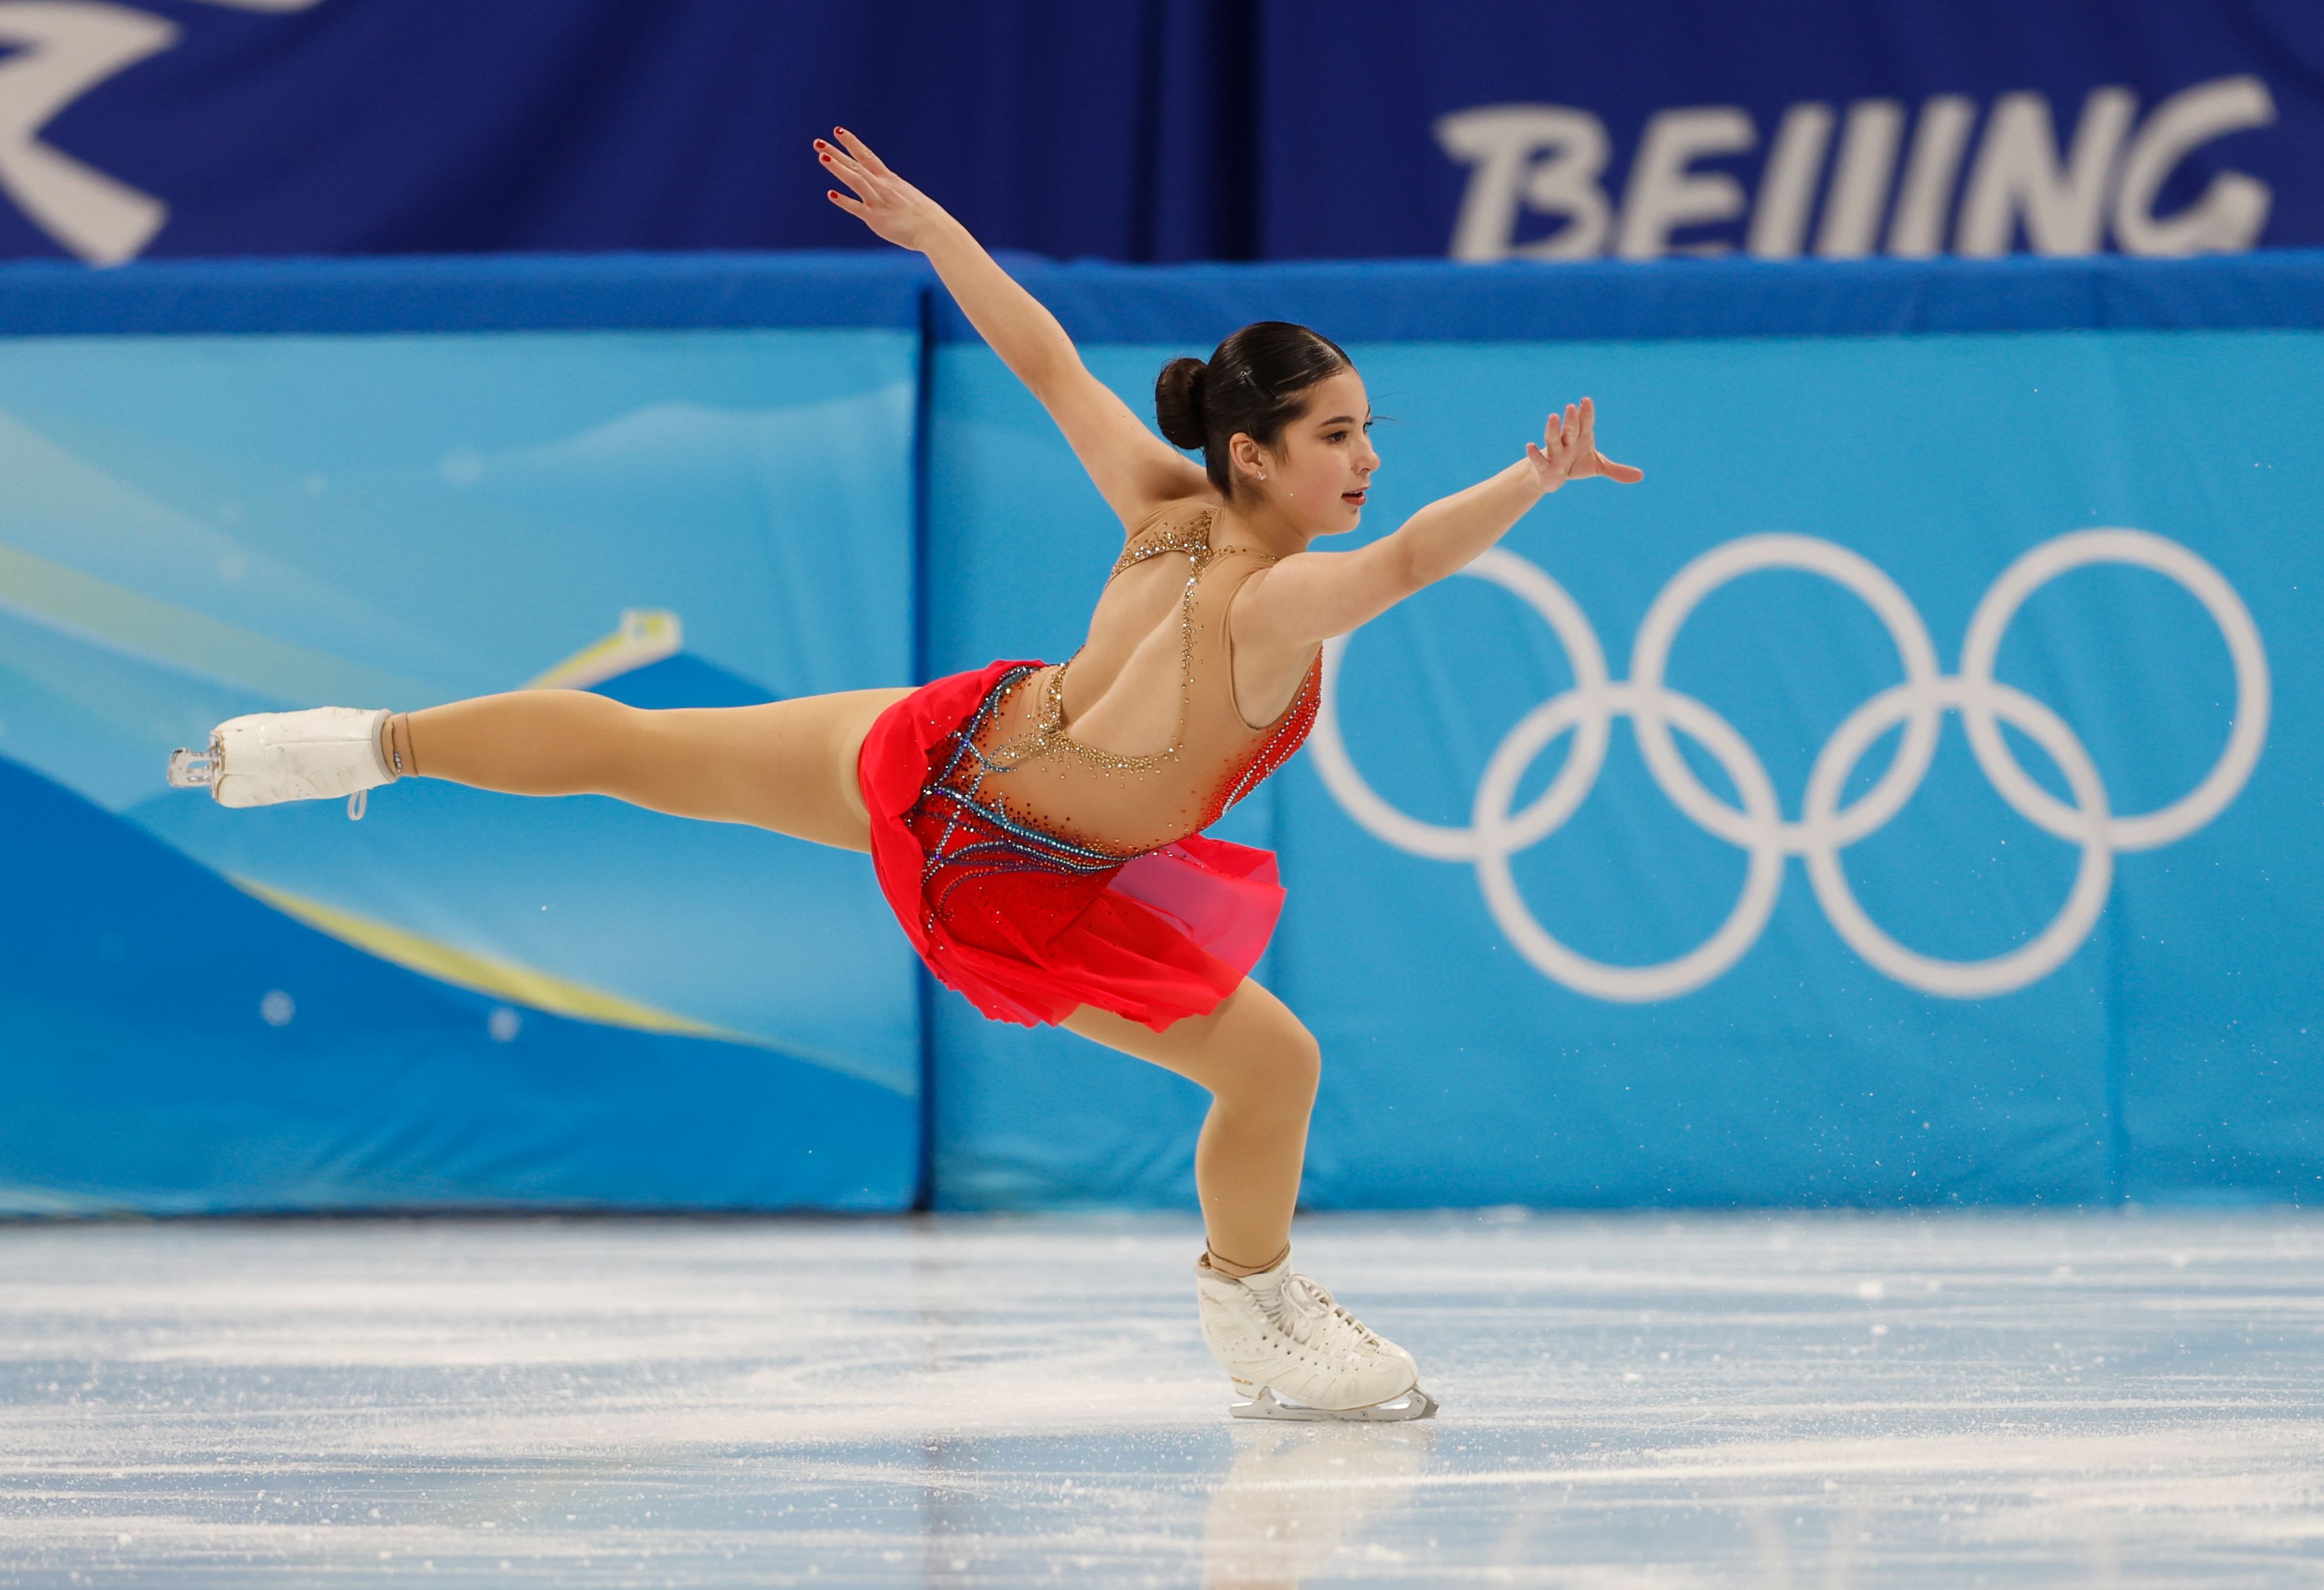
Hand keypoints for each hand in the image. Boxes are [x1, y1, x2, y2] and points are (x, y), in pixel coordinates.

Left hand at [817, 128, 948, 251]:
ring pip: (855, 180)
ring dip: (838, 168)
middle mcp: (882, 186)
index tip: (838, 130)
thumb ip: (893, 194)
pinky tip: (831, 194)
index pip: (867, 156)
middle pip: (856, 165)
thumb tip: (888, 196)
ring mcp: (878, 201)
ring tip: (822, 157)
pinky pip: (858, 208)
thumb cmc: (925, 217)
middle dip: (836, 152)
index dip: (852, 142)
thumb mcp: (907, 198)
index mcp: (890, 180)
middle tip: (818, 142)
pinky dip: (845, 201)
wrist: (935, 229)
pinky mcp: (876, 218)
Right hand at [1524, 397, 1642, 491]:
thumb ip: (1616, 470)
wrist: (1553, 476)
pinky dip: (1534, 453)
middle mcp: (1568, 442)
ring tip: (1552, 416)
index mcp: (1582, 438)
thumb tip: (1641, 476)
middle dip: (1572, 419)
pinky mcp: (1544, 466)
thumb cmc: (1575, 464)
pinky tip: (1528, 445)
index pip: (1586, 423)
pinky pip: (1539, 459)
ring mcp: (1555, 453)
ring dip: (1553, 429)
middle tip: (1571, 406)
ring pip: (1554, 440)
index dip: (1586, 413)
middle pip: (1570, 429)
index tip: (1586, 400)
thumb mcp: (1597, 466)